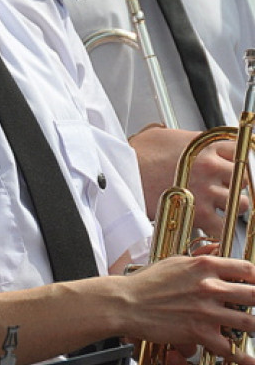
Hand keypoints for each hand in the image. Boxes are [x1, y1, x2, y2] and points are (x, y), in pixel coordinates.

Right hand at [120, 254, 254, 364]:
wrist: (126, 303)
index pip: (246, 269)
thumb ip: (200, 256)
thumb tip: (217, 249)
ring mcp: (206, 311)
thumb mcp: (175, 261)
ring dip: (254, 326)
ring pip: (249, 322)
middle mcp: (209, 286)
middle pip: (254, 294)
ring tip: (253, 328)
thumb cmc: (146, 283)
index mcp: (204, 266)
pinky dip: (244, 358)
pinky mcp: (199, 332)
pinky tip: (252, 362)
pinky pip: (229, 348)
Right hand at [130, 126, 247, 237]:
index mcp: (206, 146)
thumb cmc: (138, 154)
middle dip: (239, 186)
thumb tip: (189, 143)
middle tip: (226, 190)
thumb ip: (188, 139)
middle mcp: (211, 166)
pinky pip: (223, 226)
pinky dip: (220, 229)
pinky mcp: (198, 212)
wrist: (121, 171)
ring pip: (241, 204)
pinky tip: (211, 226)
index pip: (242, 151)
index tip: (238, 168)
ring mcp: (207, 189)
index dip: (241, 162)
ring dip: (234, 208)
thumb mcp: (166, 135)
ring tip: (220, 209)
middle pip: (245, 178)